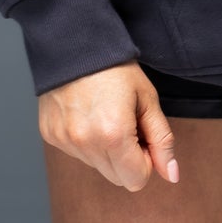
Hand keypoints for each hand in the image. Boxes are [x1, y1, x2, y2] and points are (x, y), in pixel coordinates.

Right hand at [37, 61, 180, 190]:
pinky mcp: (50, 135)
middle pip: (117, 178)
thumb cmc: (116, 68)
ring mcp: (64, 140)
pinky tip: (87, 113)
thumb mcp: (147, 99)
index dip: (146, 160)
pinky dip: (86, 140)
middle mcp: (85, 142)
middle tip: (127, 123)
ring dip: (106, 150)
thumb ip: (162, 140)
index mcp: (113, 134)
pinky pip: (76, 153)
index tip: (143, 134)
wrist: (75, 42)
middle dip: (128, 158)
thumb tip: (171, 175)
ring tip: (105, 114)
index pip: (137, 181)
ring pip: (97, 166)